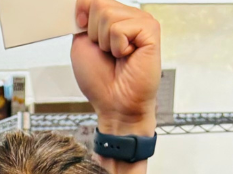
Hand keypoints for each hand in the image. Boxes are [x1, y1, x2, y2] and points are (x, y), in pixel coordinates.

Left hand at [71, 0, 160, 132]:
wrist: (115, 104)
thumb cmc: (101, 81)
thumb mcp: (82, 45)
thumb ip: (83, 20)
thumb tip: (82, 2)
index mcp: (113, 18)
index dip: (81, 14)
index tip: (85, 35)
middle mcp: (129, 16)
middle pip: (98, 4)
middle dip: (93, 34)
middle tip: (106, 53)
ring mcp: (141, 21)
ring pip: (108, 15)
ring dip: (105, 43)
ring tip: (118, 55)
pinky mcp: (151, 30)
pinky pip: (120, 29)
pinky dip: (117, 48)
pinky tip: (128, 56)